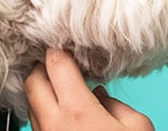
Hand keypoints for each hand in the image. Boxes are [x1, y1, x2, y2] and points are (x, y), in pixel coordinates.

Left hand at [23, 48, 153, 130]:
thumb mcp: (136, 127)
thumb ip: (116, 103)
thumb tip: (99, 94)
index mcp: (77, 111)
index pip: (56, 64)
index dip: (59, 49)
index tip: (65, 45)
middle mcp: (54, 124)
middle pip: (32, 81)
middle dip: (43, 67)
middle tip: (59, 63)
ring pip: (30, 103)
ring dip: (41, 90)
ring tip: (61, 87)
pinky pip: (36, 124)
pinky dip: (44, 112)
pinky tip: (62, 113)